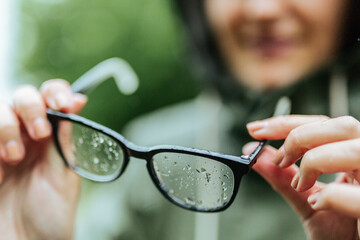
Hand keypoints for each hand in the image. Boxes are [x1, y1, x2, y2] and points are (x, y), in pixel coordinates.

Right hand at [0, 79, 86, 239]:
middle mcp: (25, 137)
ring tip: (14, 157)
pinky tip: (0, 169)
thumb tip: (79, 100)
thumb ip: (64, 138)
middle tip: (40, 133)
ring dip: (6, 127)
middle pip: (22, 96)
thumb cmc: (50, 216)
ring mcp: (1, 145)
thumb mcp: (64, 176)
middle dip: (31, 108)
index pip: (51, 98)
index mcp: (51, 138)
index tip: (63, 103)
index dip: (56, 92)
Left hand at [244, 115, 359, 239]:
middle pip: (342, 126)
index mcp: (351, 157)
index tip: (256, 129)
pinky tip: (317, 203)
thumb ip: (283, 178)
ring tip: (301, 185)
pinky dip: (332, 196)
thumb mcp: (306, 201)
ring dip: (316, 162)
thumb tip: (255, 154)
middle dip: (300, 137)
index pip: (323, 124)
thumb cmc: (341, 232)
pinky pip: (359, 194)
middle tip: (280, 160)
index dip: (287, 123)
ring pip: (354, 148)